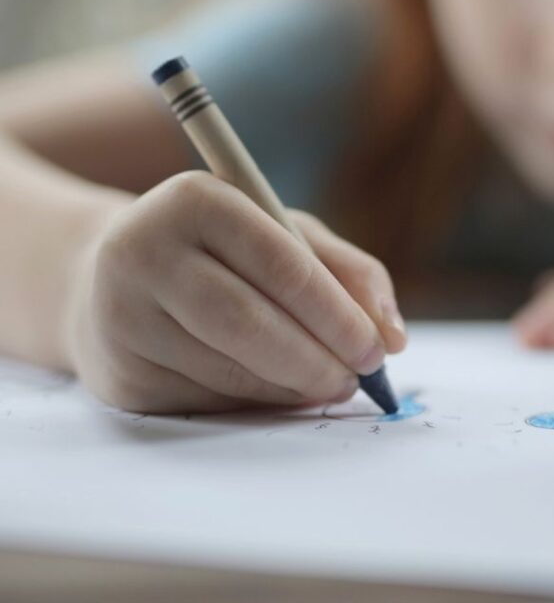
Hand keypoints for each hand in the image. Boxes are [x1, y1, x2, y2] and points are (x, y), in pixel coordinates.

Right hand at [62, 171, 405, 412]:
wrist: (111, 280)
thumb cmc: (222, 251)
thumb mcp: (285, 234)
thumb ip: (348, 272)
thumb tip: (392, 336)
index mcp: (195, 200)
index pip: (281, 264)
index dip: (337, 314)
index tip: (379, 349)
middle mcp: (144, 251)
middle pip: (248, 322)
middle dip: (317, 359)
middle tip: (358, 380)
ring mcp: (121, 316)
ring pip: (227, 369)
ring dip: (292, 387)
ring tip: (328, 384)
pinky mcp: (119, 375)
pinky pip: (206, 400)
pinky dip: (256, 402)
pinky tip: (279, 390)